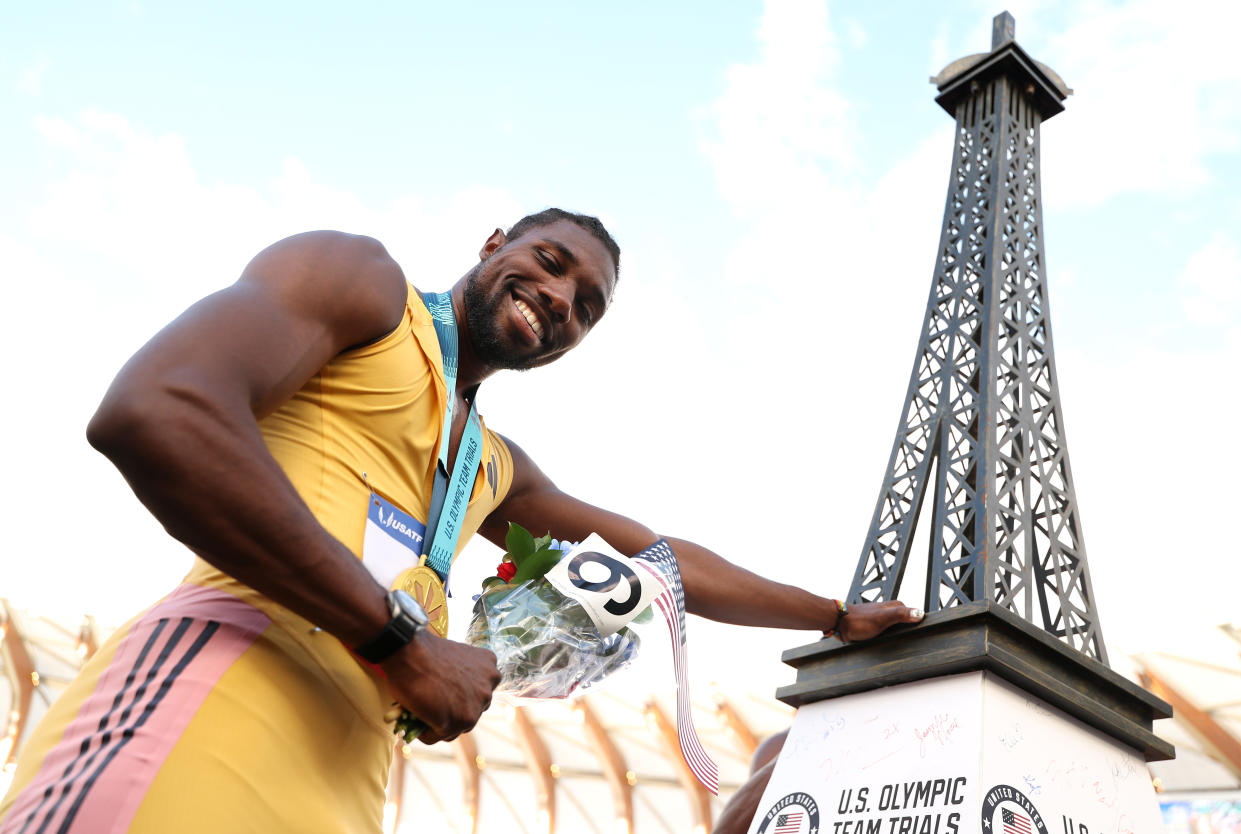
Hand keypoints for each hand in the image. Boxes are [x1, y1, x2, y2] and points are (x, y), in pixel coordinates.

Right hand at [380, 631, 500, 743]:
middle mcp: (489, 688)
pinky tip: (415, 718)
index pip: (477, 694)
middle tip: (432, 707)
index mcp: (489, 669)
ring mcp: (476, 707)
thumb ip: (461, 677)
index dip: (459, 697)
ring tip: (421, 712)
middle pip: (470, 712)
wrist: (409, 651)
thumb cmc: (424, 651)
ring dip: (439, 723)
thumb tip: (449, 697)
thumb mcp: (455, 660)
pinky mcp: (460, 721)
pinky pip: (438, 735)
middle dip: (453, 712)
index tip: (445, 697)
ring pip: (456, 727)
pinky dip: (425, 732)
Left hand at [834, 600, 923, 642]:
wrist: (840, 624)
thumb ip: (901, 615)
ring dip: (900, 637)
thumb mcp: (883, 618)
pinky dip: (890, 639)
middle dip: (910, 633)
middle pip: (908, 624)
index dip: (920, 625)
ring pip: (898, 630)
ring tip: (900, 646)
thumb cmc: (859, 620)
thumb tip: (920, 613)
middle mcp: (891, 612)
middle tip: (910, 644)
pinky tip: (889, 644)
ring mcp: (884, 619)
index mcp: (897, 607)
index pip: (916, 616)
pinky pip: (889, 634)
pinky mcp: (877, 627)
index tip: (923, 635)